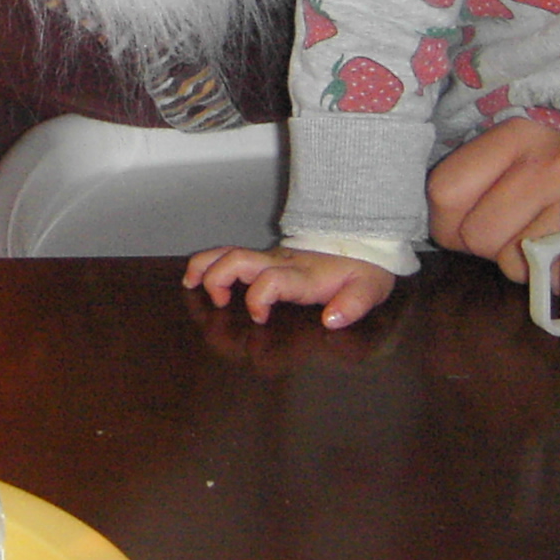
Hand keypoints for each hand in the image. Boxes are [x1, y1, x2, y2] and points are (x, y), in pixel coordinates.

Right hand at [182, 245, 397, 329]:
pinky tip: (196, 277)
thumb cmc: (361, 269)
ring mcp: (271, 257)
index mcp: (304, 276)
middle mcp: (281, 263)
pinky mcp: (266, 258)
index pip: (272, 280)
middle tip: (219, 304)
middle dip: (218, 279)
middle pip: (239, 260)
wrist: (360, 240)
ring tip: (190, 284)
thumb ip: (353, 305)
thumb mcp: (369, 289)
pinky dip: (208, 263)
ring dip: (205, 266)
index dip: (258, 298)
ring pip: (229, 252)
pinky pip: (231, 254)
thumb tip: (330, 320)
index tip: (260, 318)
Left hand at [427, 119, 559, 281]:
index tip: (471, 229)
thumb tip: (443, 227)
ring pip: (512, 259)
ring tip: (559, 241)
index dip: (449, 224)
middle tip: (525, 237)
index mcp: (514, 133)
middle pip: (473, 234)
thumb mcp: (536, 157)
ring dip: (528, 266)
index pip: (442, 190)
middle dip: (490, 251)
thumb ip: (487, 182)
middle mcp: (542, 153)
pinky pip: (554, 273)